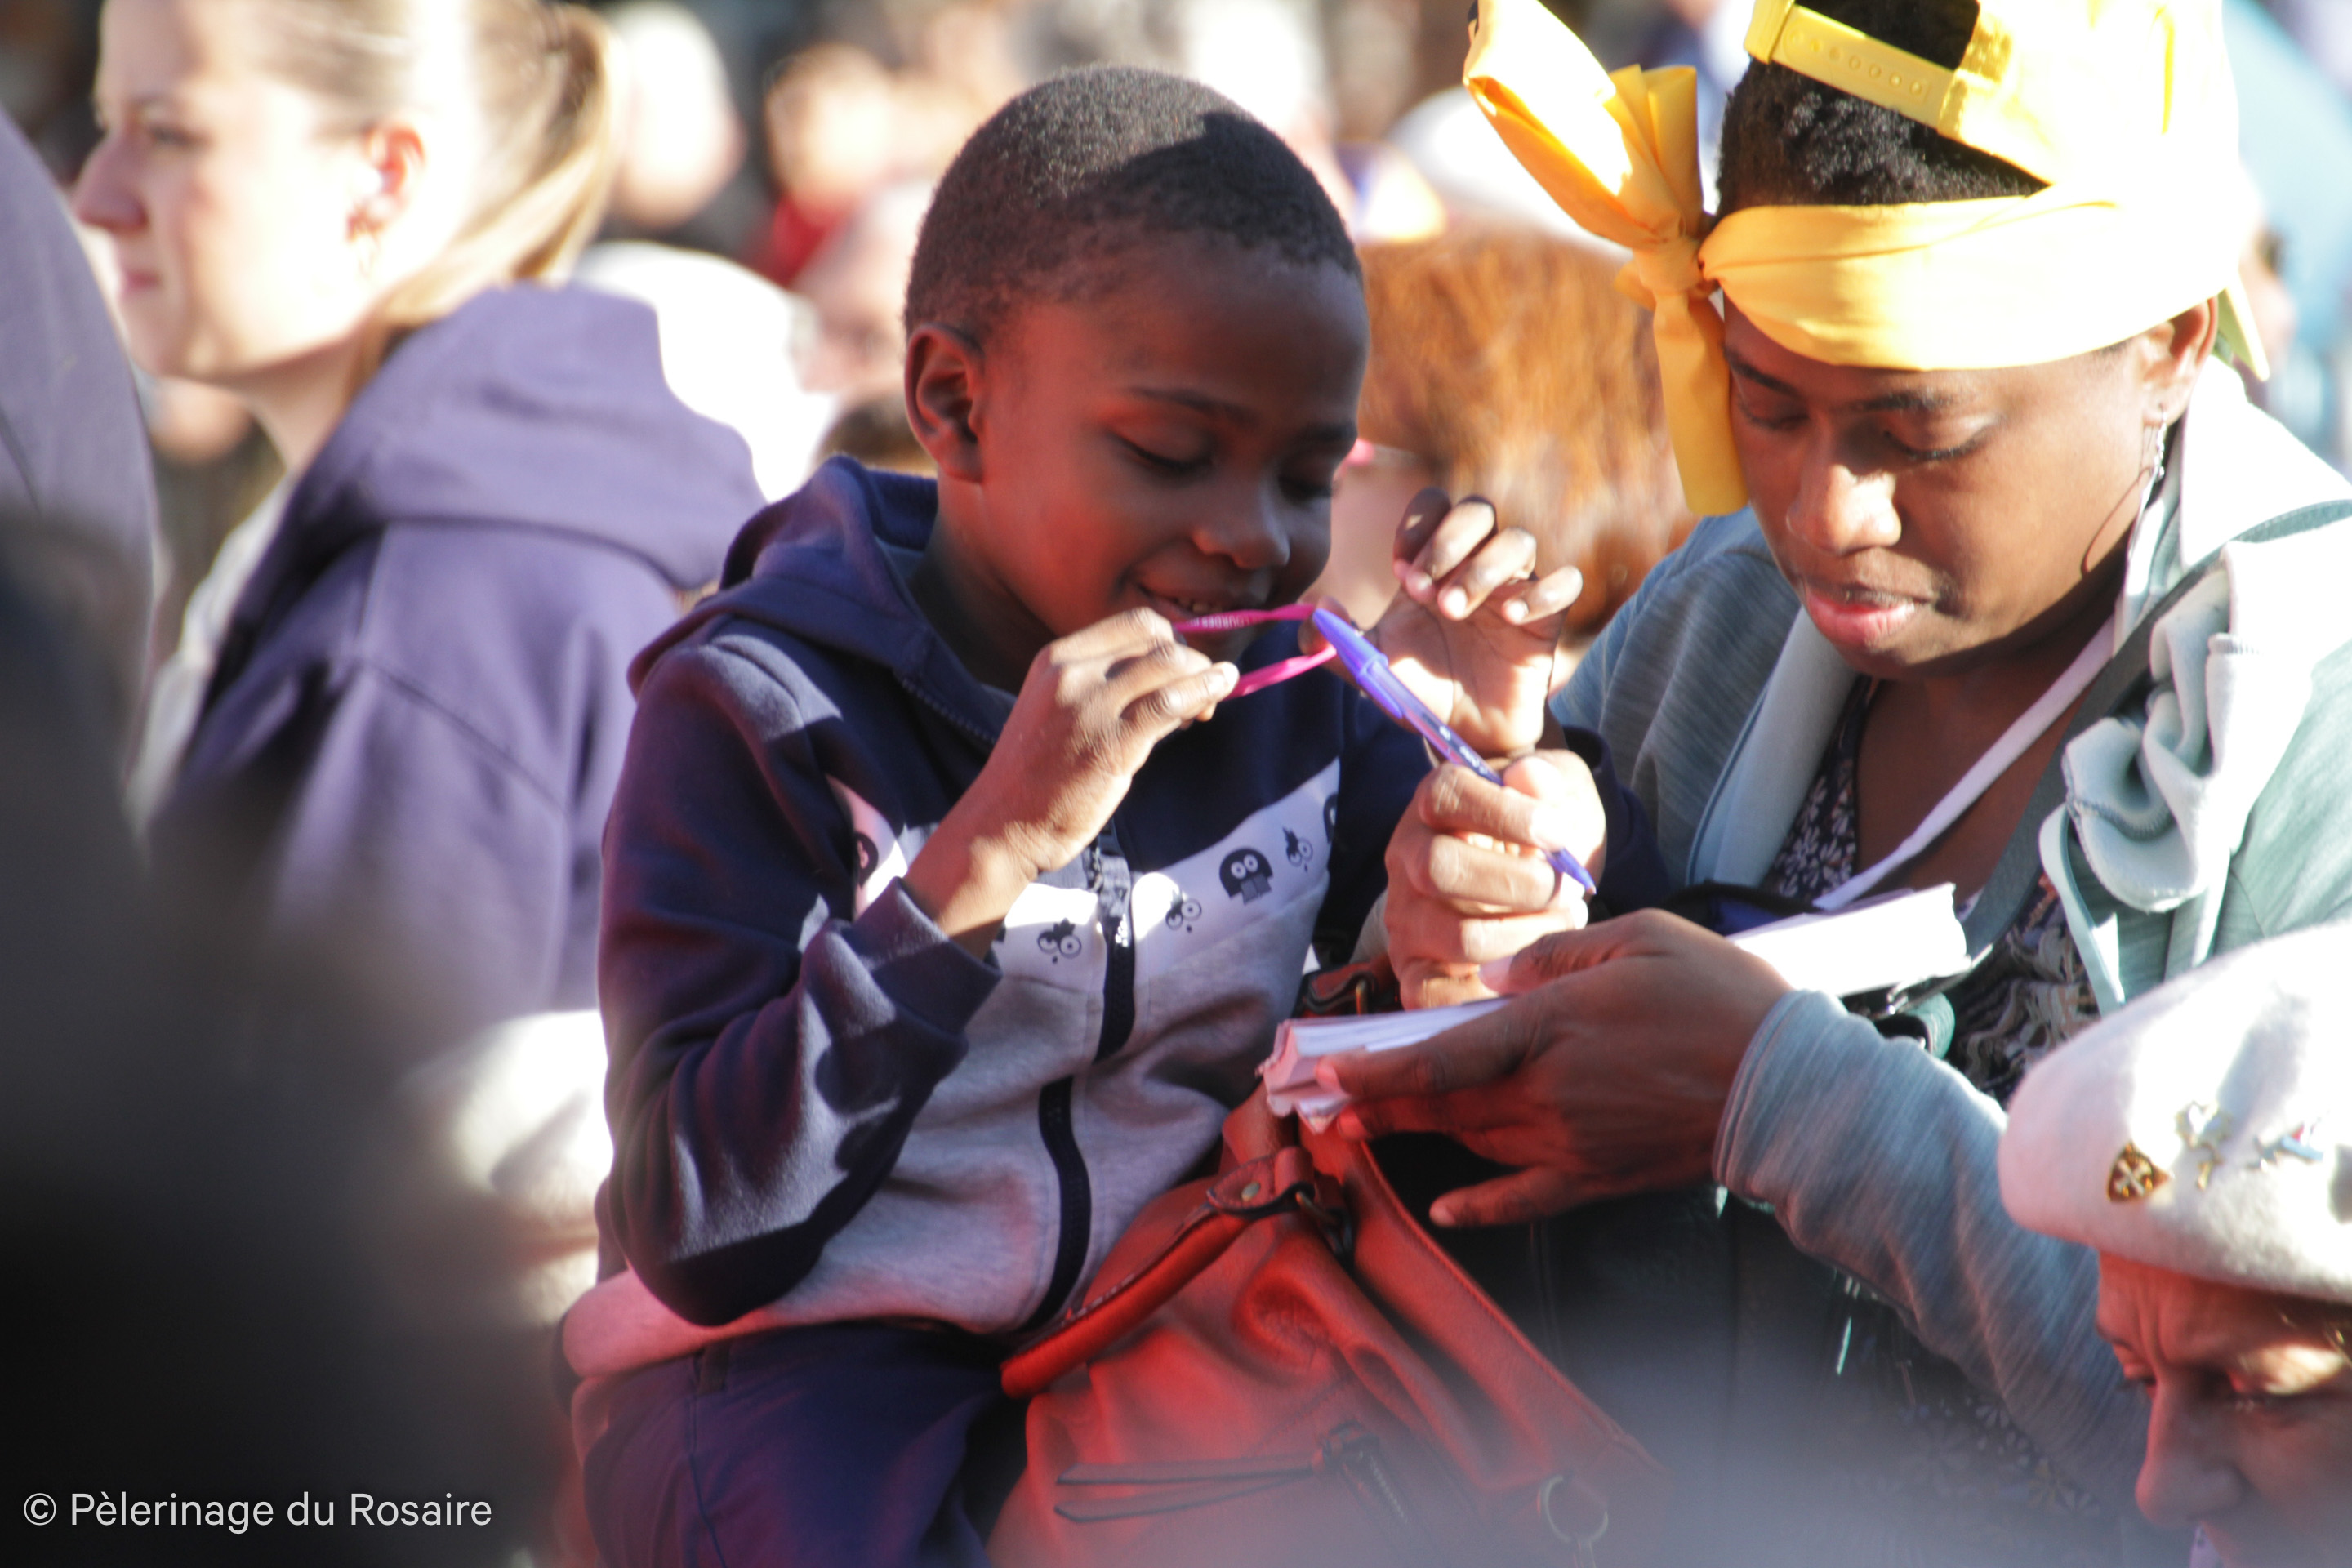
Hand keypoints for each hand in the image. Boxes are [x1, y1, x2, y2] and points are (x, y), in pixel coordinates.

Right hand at [905, 609, 1234, 951]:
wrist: (1005, 824)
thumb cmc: (1038, 776)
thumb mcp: (1060, 710)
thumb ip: (1106, 689)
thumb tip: (1173, 680)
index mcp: (1057, 658)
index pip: (1134, 624)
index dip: (1172, 640)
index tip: (1184, 667)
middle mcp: (1072, 671)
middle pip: (1157, 639)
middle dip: (1191, 658)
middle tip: (1204, 689)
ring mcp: (1091, 703)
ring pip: (1169, 663)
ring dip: (1204, 674)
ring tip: (1215, 695)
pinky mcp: (1112, 740)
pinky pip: (1171, 702)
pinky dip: (1203, 692)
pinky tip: (1215, 699)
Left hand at [1315, 490, 1580, 759]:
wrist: (1462, 732)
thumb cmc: (1419, 688)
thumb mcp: (1371, 666)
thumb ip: (1336, 639)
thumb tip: (1313, 608)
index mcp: (1435, 563)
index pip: (1435, 505)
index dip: (1418, 526)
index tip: (1400, 572)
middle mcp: (1478, 565)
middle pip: (1479, 509)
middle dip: (1448, 542)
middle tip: (1424, 590)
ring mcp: (1516, 589)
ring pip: (1519, 539)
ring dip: (1484, 568)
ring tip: (1455, 611)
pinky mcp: (1549, 619)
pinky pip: (1566, 581)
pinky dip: (1543, 591)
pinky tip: (1512, 619)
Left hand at [1316, 910, 1792, 1225]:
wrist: (1790, 1088)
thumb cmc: (1722, 999)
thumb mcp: (1642, 938)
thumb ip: (1557, 956)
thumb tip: (1497, 979)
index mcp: (1552, 1027)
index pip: (1442, 1054)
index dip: (1377, 1068)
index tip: (1327, 1074)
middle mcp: (1548, 1092)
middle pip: (1440, 1102)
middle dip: (1373, 1104)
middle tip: (1317, 1104)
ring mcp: (1570, 1143)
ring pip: (1472, 1140)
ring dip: (1416, 1134)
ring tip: (1366, 1127)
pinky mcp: (1597, 1177)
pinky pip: (1522, 1200)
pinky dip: (1478, 1208)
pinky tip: (1443, 1208)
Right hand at [1384, 752, 1603, 1008]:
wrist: (1532, 884)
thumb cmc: (1543, 835)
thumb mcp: (1557, 795)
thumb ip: (1548, 779)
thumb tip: (1532, 778)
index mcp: (1433, 804)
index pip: (1446, 795)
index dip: (1506, 815)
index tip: (1559, 835)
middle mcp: (1407, 857)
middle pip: (1439, 867)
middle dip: (1520, 884)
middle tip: (1568, 891)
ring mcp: (1407, 917)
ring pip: (1456, 936)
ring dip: (1526, 937)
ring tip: (1563, 925)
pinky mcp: (1414, 971)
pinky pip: (1433, 995)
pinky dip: (1491, 993)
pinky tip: (1533, 974)